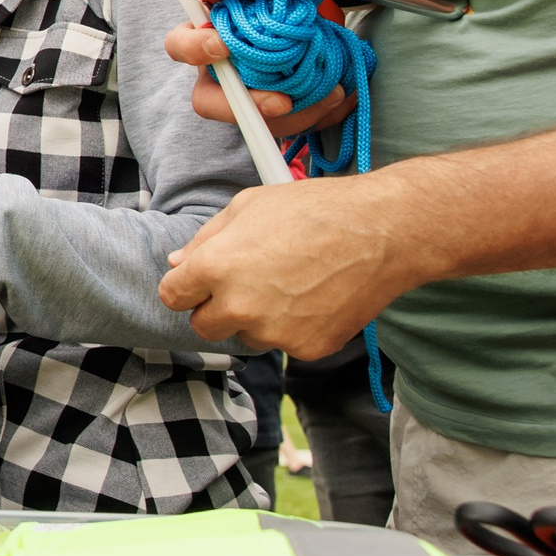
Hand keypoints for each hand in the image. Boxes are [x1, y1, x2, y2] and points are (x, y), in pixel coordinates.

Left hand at [157, 170, 416, 354]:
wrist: (382, 232)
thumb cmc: (315, 210)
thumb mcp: (249, 206)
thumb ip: (206, 239)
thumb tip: (178, 262)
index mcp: (216, 267)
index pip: (172, 296)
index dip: (185, 287)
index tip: (197, 283)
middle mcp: (240, 306)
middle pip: (204, 326)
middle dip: (215, 308)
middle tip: (245, 284)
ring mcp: (275, 332)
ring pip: (247, 336)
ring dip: (257, 318)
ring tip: (290, 282)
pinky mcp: (307, 348)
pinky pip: (286, 344)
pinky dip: (294, 327)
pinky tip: (315, 296)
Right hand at [165, 20, 352, 136]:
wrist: (307, 26)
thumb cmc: (273, 3)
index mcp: (206, 38)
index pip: (180, 46)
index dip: (194, 48)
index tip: (221, 44)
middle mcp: (220, 73)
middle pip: (209, 102)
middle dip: (247, 106)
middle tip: (282, 102)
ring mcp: (246, 99)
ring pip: (255, 122)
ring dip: (296, 115)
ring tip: (333, 93)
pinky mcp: (276, 116)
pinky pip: (291, 128)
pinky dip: (321, 116)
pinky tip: (342, 99)